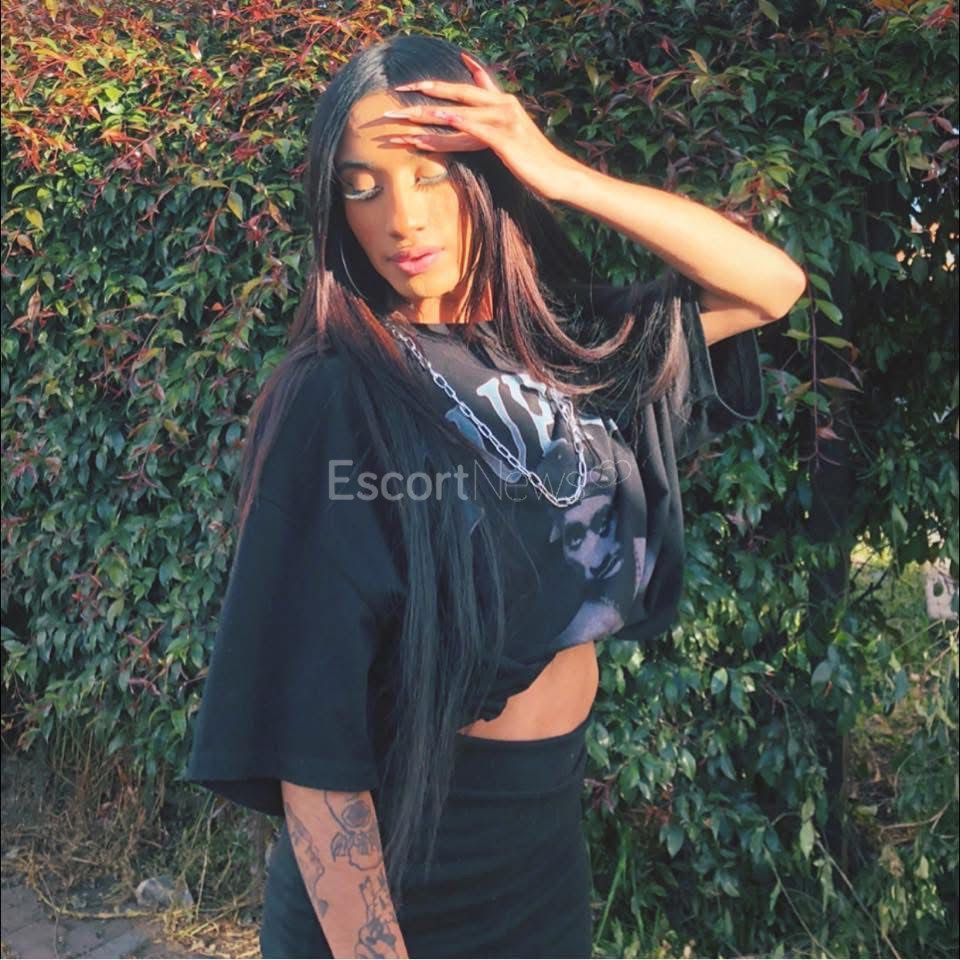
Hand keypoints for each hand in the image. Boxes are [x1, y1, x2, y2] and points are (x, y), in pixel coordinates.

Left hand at [382, 51, 580, 200]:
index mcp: (502, 102)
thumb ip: (496, 116)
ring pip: (459, 112)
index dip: (438, 85)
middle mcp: (502, 104)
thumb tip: (480, 108)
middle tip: (397, 96)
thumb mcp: (514, 133)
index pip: (466, 87)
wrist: (558, 175)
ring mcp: (504, 120)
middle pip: (457, 93)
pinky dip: (453, 128)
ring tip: (403, 117)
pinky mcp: (505, 139)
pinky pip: (473, 130)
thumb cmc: (534, 160)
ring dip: (429, 115)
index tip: (411, 86)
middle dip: (426, 93)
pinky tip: (434, 128)